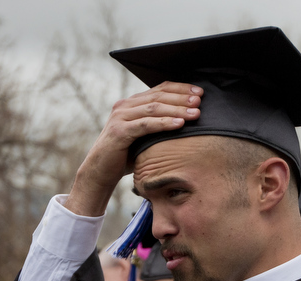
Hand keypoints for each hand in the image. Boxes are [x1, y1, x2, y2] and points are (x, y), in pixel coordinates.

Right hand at [65, 82, 202, 216]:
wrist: (100, 171)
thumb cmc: (126, 155)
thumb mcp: (145, 137)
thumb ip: (158, 126)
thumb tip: (186, 123)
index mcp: (132, 103)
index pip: (159, 89)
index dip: (180, 88)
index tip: (199, 92)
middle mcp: (125, 105)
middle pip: (159, 96)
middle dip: (182, 97)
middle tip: (200, 100)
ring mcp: (121, 117)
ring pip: (154, 108)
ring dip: (177, 109)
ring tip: (195, 113)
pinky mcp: (119, 131)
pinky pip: (146, 125)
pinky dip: (164, 123)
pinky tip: (179, 124)